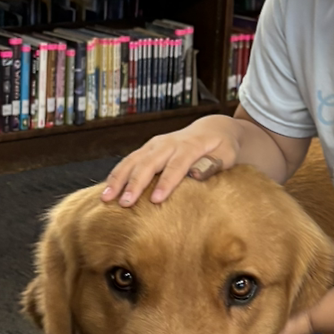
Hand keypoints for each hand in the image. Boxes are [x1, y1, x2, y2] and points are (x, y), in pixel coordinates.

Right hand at [101, 117, 239, 205]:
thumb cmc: (222, 147)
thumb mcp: (227, 154)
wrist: (212, 129)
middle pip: (149, 163)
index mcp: (190, 146)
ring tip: (106, 198)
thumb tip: (196, 175)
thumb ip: (214, 164)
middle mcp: (168, 143)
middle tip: (124, 204)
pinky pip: (128, 161)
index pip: (176, 165)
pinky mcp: (147, 149)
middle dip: (135, 184)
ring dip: (118, 179)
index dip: (166, 182)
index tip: (157, 200)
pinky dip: (116, 175)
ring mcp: (155, 144)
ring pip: (133, 160)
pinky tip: (106, 191)